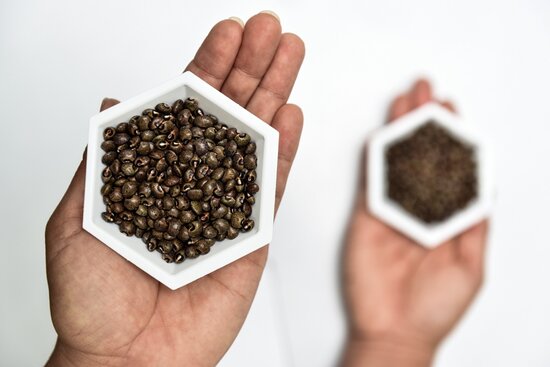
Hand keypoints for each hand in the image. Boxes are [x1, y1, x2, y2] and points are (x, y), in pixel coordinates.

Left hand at [45, 13, 303, 366]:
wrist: (126, 359)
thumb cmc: (94, 300)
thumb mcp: (77, 220)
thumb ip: (103, 160)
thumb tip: (113, 105)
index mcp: (156, 173)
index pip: (186, 109)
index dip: (207, 67)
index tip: (226, 32)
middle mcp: (196, 182)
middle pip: (228, 115)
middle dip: (251, 67)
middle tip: (270, 29)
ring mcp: (228, 206)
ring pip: (256, 141)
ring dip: (274, 94)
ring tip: (289, 55)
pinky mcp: (252, 236)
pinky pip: (272, 188)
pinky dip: (284, 151)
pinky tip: (290, 116)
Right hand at [342, 80, 487, 366]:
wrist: (395, 332)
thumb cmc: (434, 308)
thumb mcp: (472, 265)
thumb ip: (474, 224)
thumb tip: (483, 187)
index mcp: (445, 218)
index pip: (449, 168)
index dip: (450, 137)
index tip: (452, 110)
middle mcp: (418, 209)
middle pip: (420, 156)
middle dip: (424, 122)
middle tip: (426, 91)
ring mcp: (392, 210)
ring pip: (395, 161)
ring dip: (400, 130)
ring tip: (406, 101)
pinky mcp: (367, 216)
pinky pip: (373, 180)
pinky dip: (377, 155)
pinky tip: (383, 133)